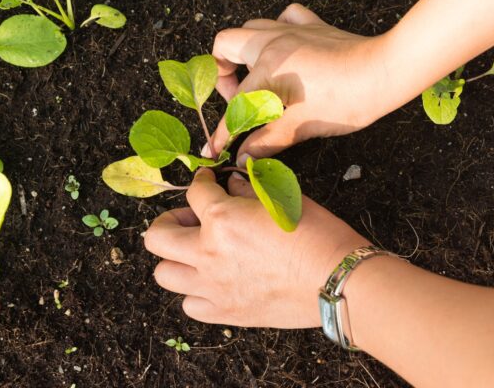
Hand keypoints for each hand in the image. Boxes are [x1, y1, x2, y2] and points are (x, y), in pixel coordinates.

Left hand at [143, 168, 368, 328]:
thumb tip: (232, 184)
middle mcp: (207, 253)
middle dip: (168, 221)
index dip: (201, 182)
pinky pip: (190, 305)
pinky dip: (195, 293)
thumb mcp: (281, 198)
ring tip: (196, 254)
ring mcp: (212, 286)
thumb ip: (248, 189)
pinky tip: (212, 282)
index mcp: (221, 218)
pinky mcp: (225, 312)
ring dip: (175, 259)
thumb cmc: (317, 234)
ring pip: (164, 274)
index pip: (194, 192)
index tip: (208, 183)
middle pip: (156, 237)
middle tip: (189, 219)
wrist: (337, 281)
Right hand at [207, 4, 402, 164]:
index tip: (216, 146)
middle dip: (223, 73)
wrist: (386, 72)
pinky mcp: (312, 25)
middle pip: (225, 44)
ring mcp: (292, 29)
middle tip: (239, 98)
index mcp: (268, 67)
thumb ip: (267, 141)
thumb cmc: (348, 99)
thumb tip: (244, 156)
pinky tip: (283, 49)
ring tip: (257, 77)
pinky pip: (284, 17)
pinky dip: (277, 31)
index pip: (236, 103)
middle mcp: (273, 42)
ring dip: (245, 52)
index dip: (223, 131)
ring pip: (251, 28)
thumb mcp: (302, 126)